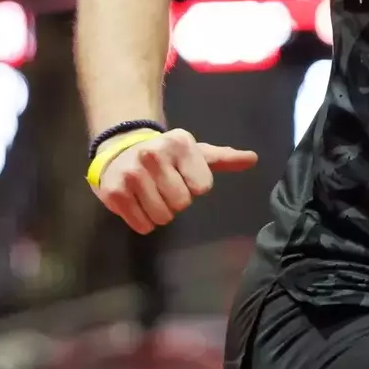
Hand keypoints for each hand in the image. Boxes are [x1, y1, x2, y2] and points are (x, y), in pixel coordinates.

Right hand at [93, 128, 257, 233]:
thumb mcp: (195, 153)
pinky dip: (143, 221)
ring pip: (163, 216)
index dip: (194, 186)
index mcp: (180, 143)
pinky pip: (142, 224)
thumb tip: (253, 159)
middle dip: (176, 201)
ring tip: (152, 194)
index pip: (203, 186)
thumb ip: (224, 158)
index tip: (183, 176)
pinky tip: (138, 203)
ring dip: (160, 212)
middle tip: (165, 187)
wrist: (120, 150)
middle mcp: (154, 155)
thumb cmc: (166, 156)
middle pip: (182, 203)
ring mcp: (132, 174)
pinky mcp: (115, 192)